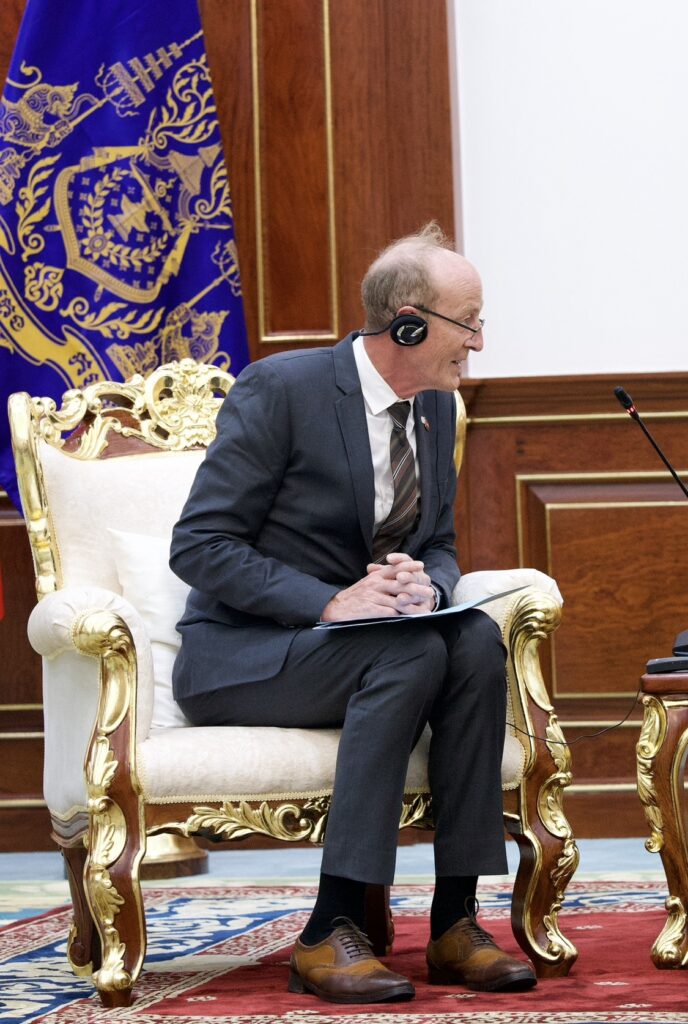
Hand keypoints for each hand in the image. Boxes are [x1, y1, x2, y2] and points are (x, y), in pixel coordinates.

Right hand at [320, 553, 434, 621]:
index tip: (421, 566)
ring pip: (397, 600)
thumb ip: (382, 576)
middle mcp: (375, 584)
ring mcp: (373, 597)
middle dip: (416, 588)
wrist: (337, 607)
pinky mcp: (370, 609)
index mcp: (375, 576)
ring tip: (423, 610)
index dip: (408, 566)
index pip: (394, 568)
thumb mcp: (368, 582)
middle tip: (429, 592)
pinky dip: (399, 616)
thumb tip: (399, 572)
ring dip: (412, 605)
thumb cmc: (356, 595)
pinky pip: (388, 612)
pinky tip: (409, 619)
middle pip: (400, 585)